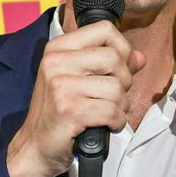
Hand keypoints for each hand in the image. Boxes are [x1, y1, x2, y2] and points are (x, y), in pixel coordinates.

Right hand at [5, 19, 144, 176]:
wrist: (36, 146)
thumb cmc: (60, 112)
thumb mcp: (80, 80)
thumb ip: (111, 66)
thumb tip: (139, 57)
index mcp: (58, 48)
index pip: (105, 30)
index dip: (122, 49)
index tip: (117, 69)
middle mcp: (56, 62)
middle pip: (115, 58)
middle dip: (124, 81)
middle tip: (112, 96)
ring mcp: (61, 86)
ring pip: (117, 88)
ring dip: (121, 106)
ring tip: (106, 113)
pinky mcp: (69, 110)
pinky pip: (112, 111)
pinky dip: (117, 122)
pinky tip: (106, 125)